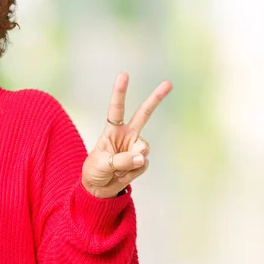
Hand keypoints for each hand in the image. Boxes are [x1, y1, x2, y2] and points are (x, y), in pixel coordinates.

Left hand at [82, 72, 171, 197]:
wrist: (98, 189)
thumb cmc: (94, 171)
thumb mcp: (102, 164)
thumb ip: (121, 160)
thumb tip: (142, 157)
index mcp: (112, 130)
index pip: (116, 109)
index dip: (120, 92)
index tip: (124, 74)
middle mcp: (126, 135)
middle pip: (144, 114)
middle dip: (156, 98)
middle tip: (169, 83)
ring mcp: (135, 147)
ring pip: (143, 149)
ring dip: (130, 162)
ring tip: (116, 170)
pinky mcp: (141, 161)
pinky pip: (142, 165)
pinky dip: (131, 173)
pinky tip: (122, 176)